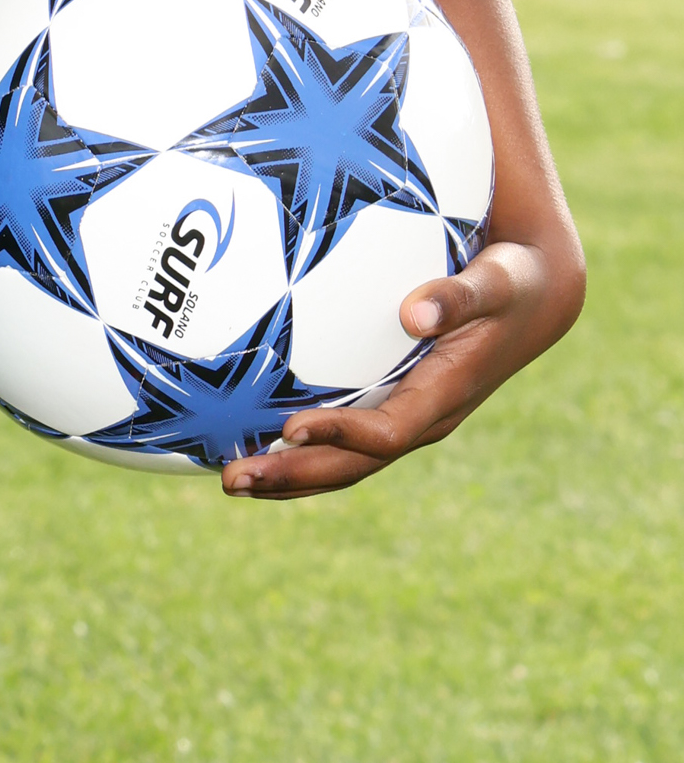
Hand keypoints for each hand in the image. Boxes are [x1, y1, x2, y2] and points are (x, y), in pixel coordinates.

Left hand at [221, 231, 583, 499]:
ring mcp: (406, 417)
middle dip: (294, 475)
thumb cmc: (512, 282)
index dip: (340, 435)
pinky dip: (297, 449)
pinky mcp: (392, 405)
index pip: (387, 431)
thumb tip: (416, 312)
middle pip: (352, 464)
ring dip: (287, 474)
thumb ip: (459, 296)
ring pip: (342, 461)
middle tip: (233, 479)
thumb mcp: (496, 282)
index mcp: (444, 398)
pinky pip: (341, 439)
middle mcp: (422, 420)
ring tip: (229, 479)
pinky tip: (248, 442)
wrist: (533, 299)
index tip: (290, 428)